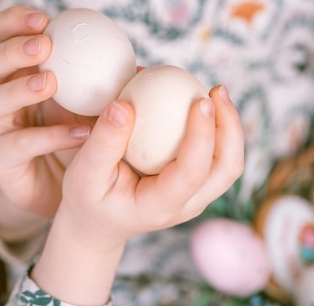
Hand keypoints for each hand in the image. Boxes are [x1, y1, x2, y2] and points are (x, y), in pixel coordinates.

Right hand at [0, 6, 95, 239]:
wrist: (56, 190)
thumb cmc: (72, 136)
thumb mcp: (86, 104)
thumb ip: (101, 82)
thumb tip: (142, 69)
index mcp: (14, 74)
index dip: (13, 21)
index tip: (44, 18)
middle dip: (14, 50)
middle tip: (45, 45)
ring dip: (22, 88)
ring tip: (51, 81)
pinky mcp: (0, 162)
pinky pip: (19, 145)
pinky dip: (49, 136)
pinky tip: (78, 132)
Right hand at [32, 85, 243, 303]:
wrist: (98, 222)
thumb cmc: (88, 198)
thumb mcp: (83, 173)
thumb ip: (103, 142)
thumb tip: (123, 105)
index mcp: (160, 206)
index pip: (193, 171)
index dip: (202, 134)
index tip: (199, 99)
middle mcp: (186, 205)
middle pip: (227, 168)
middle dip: (230, 127)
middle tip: (216, 90)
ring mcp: (195, 197)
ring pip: (230, 162)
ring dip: (229, 126)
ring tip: (216, 92)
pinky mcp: (194, 184)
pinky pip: (218, 156)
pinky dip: (217, 128)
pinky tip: (200, 103)